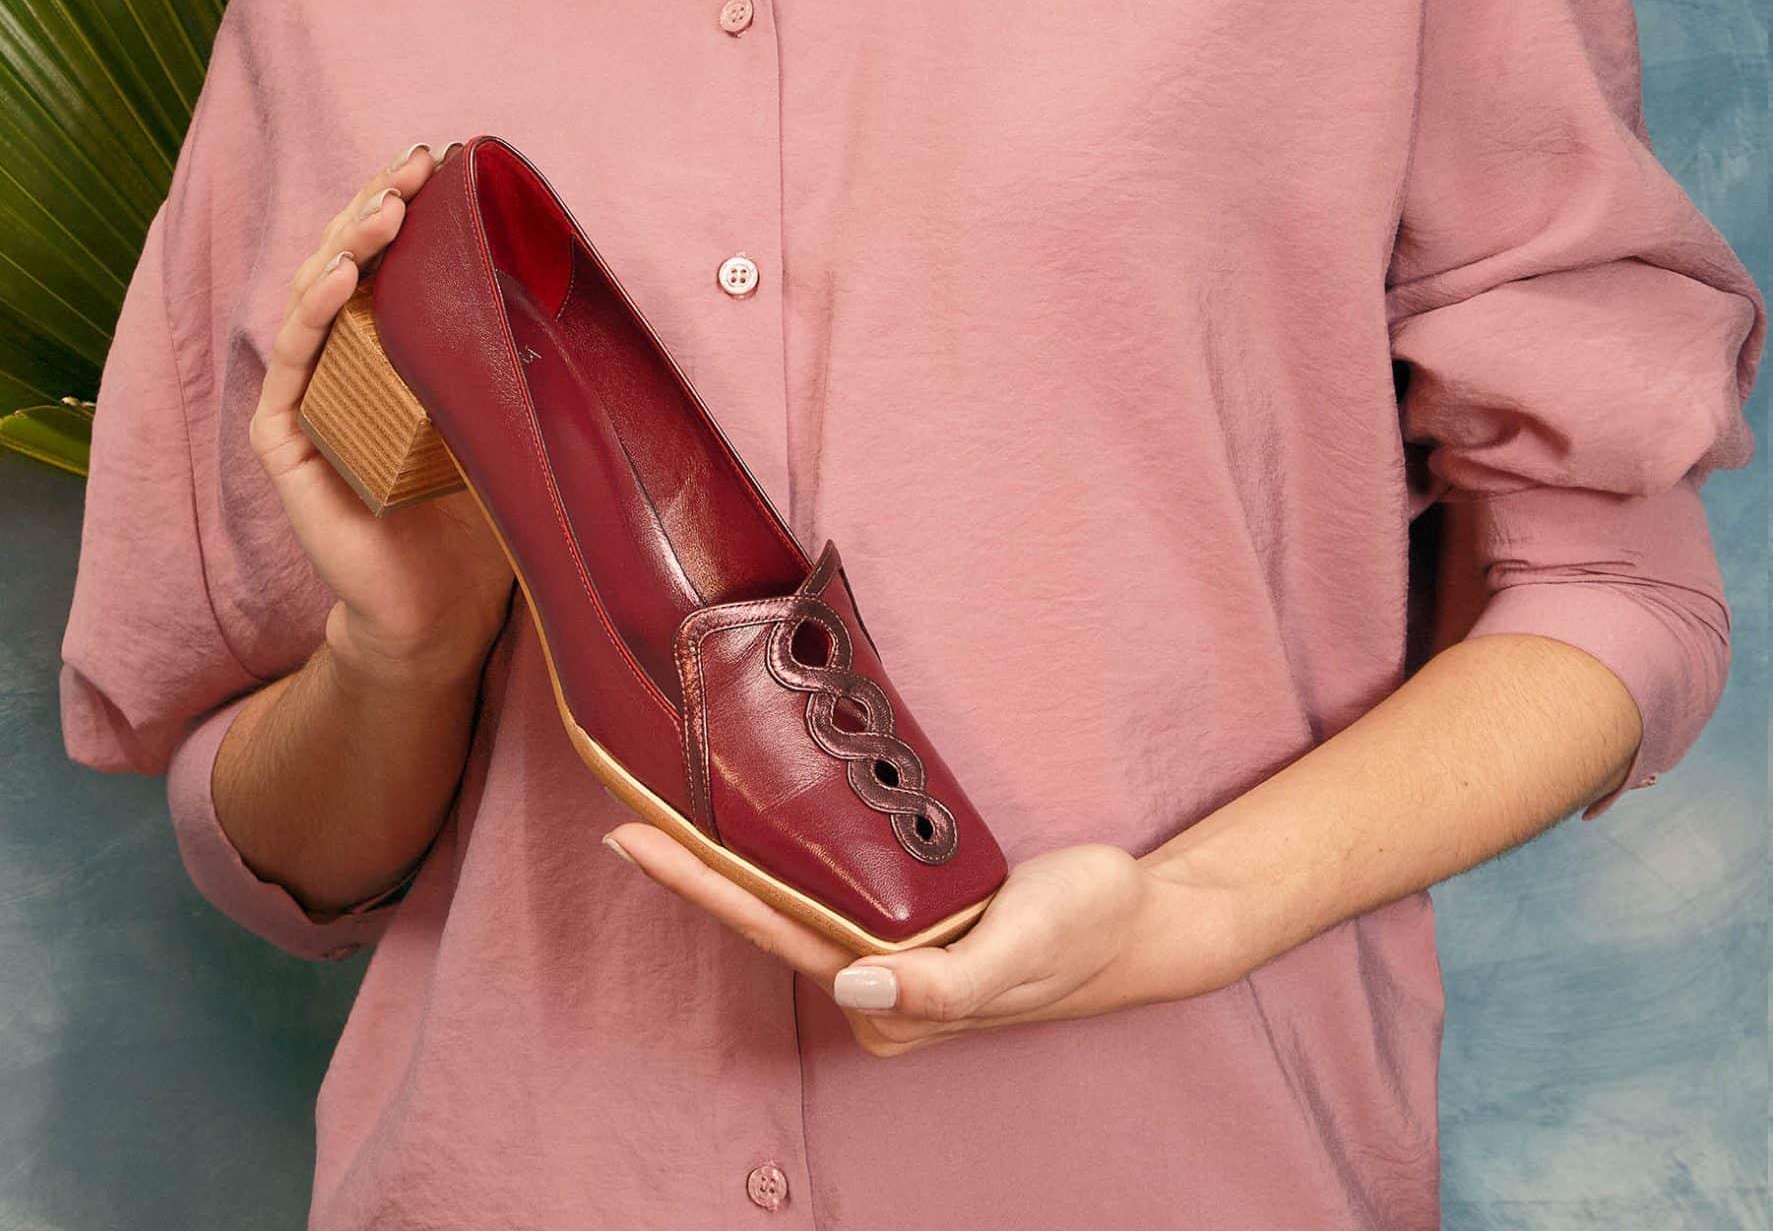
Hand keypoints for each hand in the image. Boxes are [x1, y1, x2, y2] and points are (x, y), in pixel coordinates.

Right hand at [249, 139, 514, 689]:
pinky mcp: (286, 440)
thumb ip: (518, 357)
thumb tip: (578, 282)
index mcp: (392, 346)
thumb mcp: (508, 415)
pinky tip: (343, 277)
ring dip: (349, 243)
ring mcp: (309, 396)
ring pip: (315, 296)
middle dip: (377, 205)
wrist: (439, 609)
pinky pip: (295, 364)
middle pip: (347, 261)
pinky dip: (315, 313)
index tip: (437, 161)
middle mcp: (343, 360)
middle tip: (412, 165)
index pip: (388, 258)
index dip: (404, 205)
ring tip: (386, 209)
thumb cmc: (479, 512)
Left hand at [599, 824, 1252, 1054]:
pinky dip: (783, 847)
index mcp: (886, 999)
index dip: (698, 882)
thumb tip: (848, 983)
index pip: (770, 929)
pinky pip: (830, 880)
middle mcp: (873, 982)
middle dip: (693, 866)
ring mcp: (889, 950)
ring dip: (730, 856)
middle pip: (764, 914)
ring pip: (791, 896)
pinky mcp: (910, 915)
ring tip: (670, 802)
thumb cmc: (1083, 932)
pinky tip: (760, 815)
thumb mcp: (1020, 950)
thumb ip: (940, 980)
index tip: (631, 835)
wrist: (1142, 918)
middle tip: (622, 807)